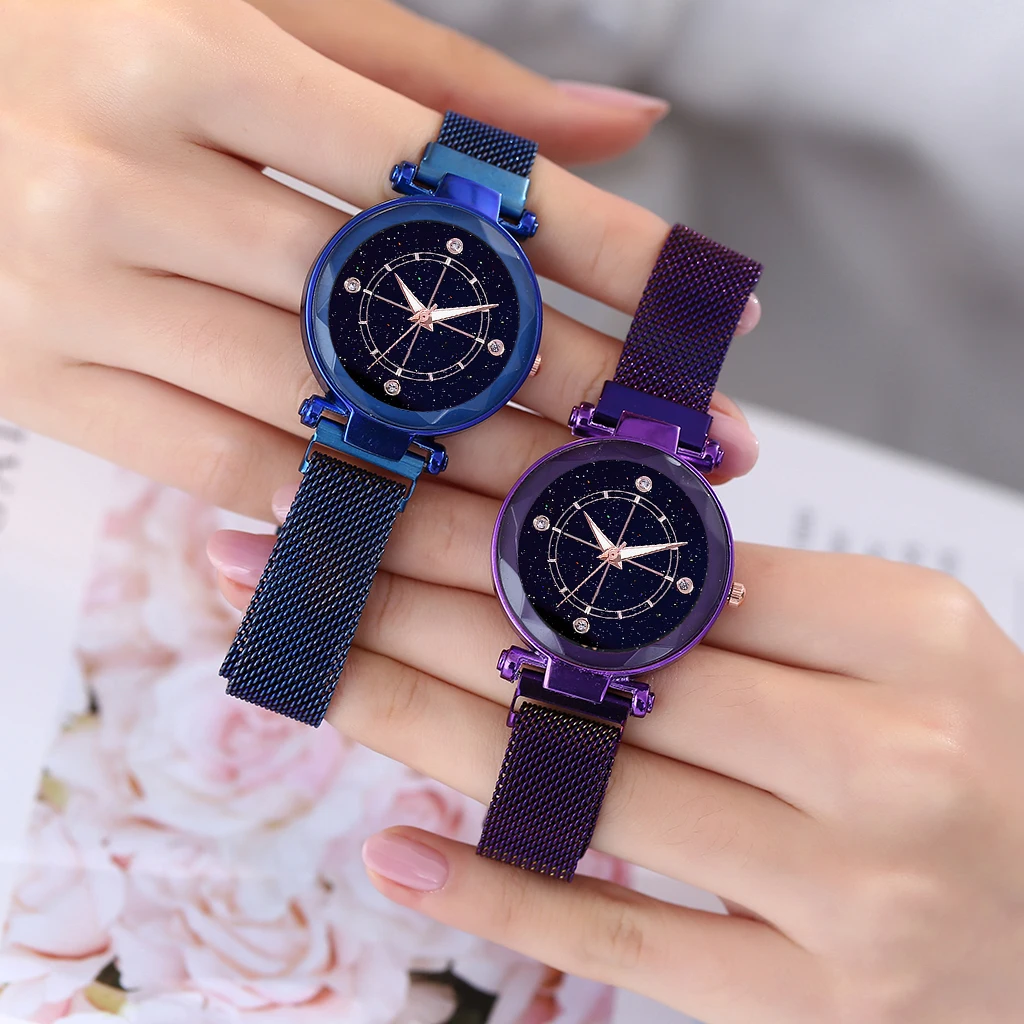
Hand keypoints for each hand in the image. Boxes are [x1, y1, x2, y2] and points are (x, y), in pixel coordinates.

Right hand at [0, 0, 758, 518]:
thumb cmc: (79, 32)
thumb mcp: (249, 9)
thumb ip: (433, 79)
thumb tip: (614, 130)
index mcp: (191, 48)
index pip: (448, 174)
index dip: (594, 245)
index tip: (700, 305)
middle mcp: (127, 173)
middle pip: (401, 315)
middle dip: (564, 388)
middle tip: (679, 440)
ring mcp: (68, 292)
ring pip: (319, 415)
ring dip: (471, 478)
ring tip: (578, 514)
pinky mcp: (34, 384)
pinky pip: (214, 464)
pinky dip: (329, 504)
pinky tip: (428, 526)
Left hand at [210, 507, 1023, 1022]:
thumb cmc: (979, 756)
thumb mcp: (907, 647)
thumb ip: (761, 602)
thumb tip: (578, 552)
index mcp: (907, 639)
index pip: (676, 561)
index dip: (520, 521)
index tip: (406, 489)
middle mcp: (882, 762)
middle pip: (612, 663)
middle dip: (433, 600)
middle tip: (305, 561)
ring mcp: (845, 899)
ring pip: (589, 792)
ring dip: (427, 725)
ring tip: (315, 671)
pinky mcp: (808, 1006)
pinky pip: (624, 943)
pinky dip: (501, 891)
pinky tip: (394, 850)